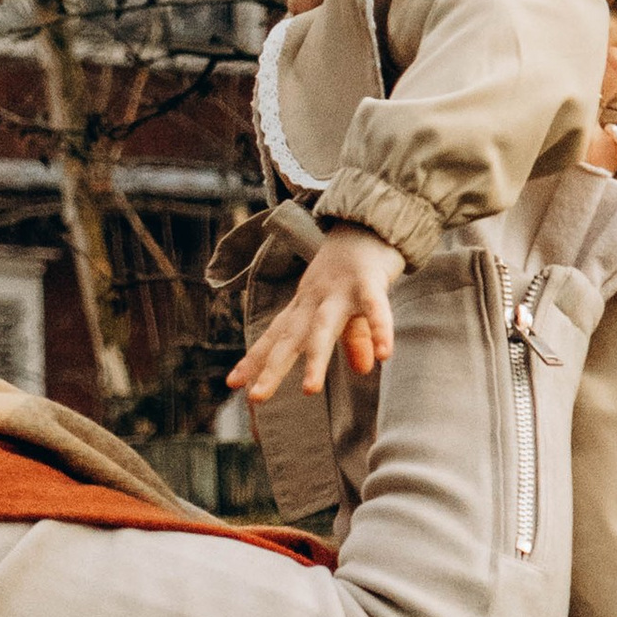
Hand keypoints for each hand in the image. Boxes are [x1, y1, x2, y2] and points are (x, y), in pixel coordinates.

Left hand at [229, 224, 402, 402]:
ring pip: (323, 328)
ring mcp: (340, 290)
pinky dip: (380, 329)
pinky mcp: (369, 280)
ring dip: (315, 359)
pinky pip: (374, 307)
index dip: (255, 359)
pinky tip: (383, 356)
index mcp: (305, 306)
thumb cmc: (356, 268)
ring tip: (309, 391)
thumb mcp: (352, 306)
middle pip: (290, 338)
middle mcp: (315, 300)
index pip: (275, 336)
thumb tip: (364, 369)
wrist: (370, 218)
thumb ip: (355, 339)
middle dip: (272, 368)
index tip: (232, 384)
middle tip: (255, 398)